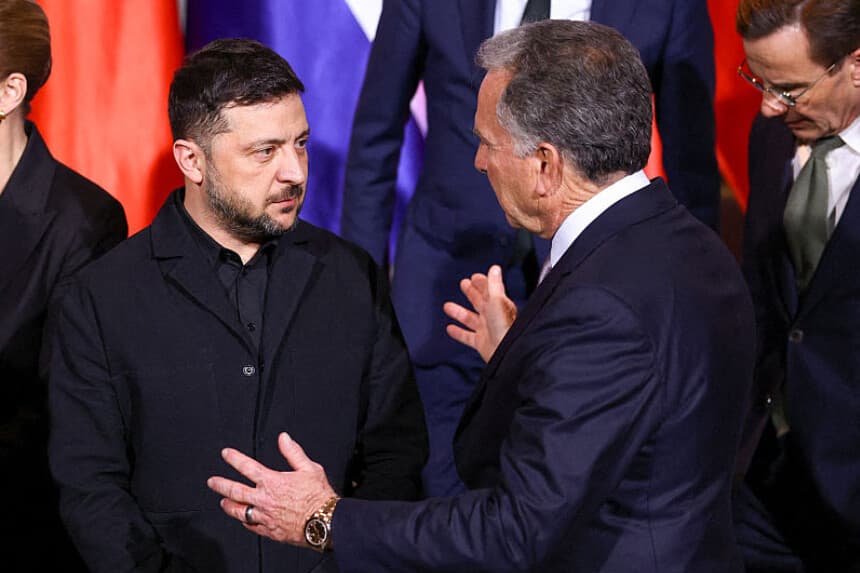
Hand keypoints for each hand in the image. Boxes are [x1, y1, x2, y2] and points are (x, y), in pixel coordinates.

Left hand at [207, 432, 336, 545]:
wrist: (325, 522)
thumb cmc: (319, 496)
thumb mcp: (310, 468)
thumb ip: (293, 452)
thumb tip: (284, 438)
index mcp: (272, 481)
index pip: (247, 467)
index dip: (234, 458)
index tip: (226, 454)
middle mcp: (265, 499)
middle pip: (236, 491)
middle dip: (221, 485)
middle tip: (212, 482)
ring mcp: (265, 516)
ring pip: (240, 511)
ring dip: (229, 506)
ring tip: (223, 502)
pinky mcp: (270, 531)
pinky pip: (252, 526)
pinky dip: (245, 522)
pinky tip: (244, 520)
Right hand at [443, 265, 516, 362]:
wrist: (507, 351)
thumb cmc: (504, 327)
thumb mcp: (497, 301)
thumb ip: (494, 285)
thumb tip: (495, 268)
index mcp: (498, 304)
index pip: (489, 290)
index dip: (482, 283)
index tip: (474, 277)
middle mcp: (493, 317)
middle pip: (479, 302)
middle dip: (471, 292)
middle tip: (463, 284)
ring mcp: (486, 330)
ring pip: (469, 318)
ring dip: (458, 312)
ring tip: (447, 306)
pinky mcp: (481, 342)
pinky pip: (467, 336)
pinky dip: (458, 332)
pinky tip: (450, 328)